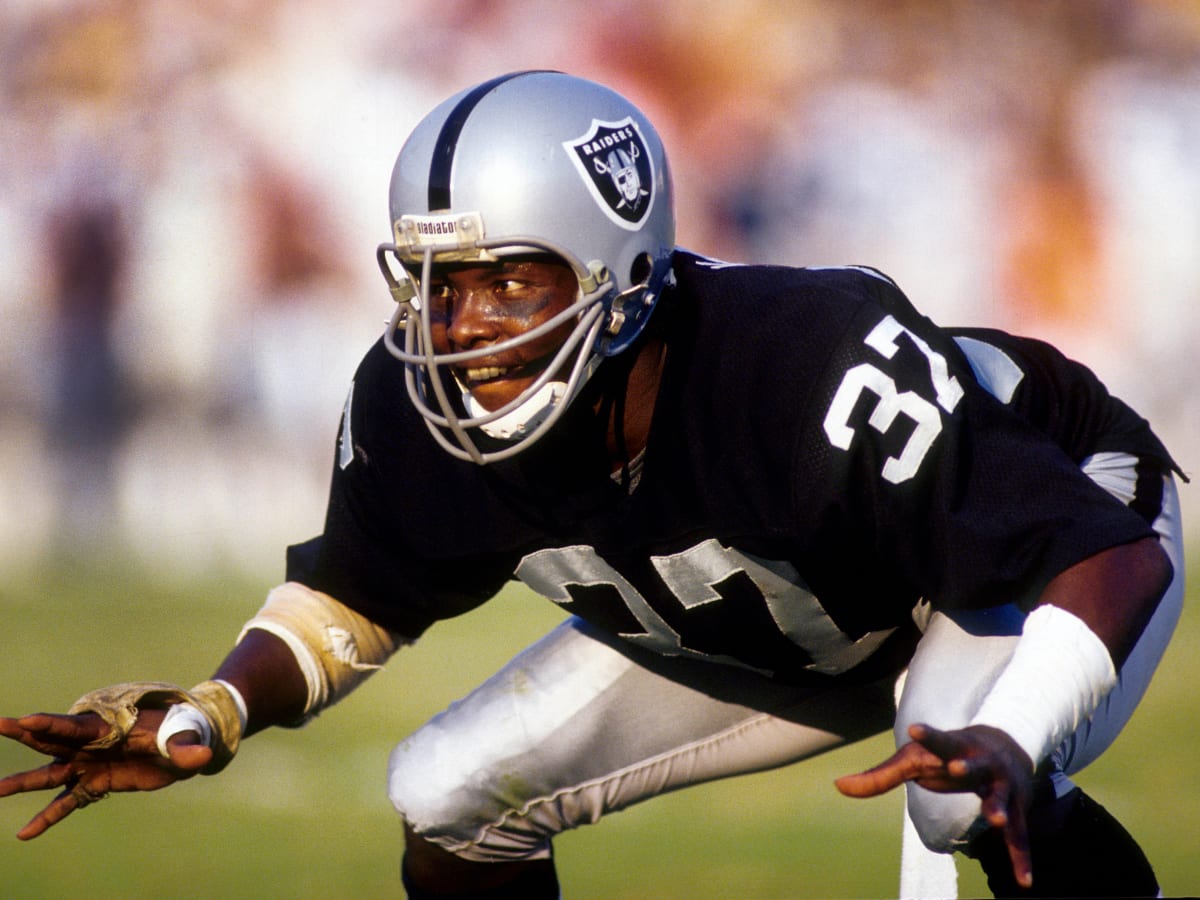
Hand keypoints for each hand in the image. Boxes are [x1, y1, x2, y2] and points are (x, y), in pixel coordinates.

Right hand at [0, 708, 211, 839]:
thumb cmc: (184, 729)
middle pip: (54, 741)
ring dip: (23, 783)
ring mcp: (91, 763)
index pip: (76, 726)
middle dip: (26, 734)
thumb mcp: (186, 735)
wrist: (186, 742)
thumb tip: (201, 757)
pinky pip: (67, 802)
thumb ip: (186, 746)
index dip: (50, 724)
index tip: (23, 721)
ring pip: (51, 774)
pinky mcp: (96, 783)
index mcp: (111, 726)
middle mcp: (93, 743)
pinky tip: (25, 834)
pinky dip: (47, 817)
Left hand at [835, 723, 1035, 888]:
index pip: (937, 741)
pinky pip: (1018, 837)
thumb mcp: (913, 761)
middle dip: (964, 766)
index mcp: (952, 749)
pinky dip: (1021, 858)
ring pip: (1000, 798)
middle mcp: (980, 764)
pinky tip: (1023, 882)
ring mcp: (1001, 786)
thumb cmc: (945, 756)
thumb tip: (837, 786)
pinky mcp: (1016, 809)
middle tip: (955, 768)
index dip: (926, 735)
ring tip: (995, 820)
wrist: (1003, 746)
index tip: (913, 729)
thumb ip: (879, 776)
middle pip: (972, 764)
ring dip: (997, 808)